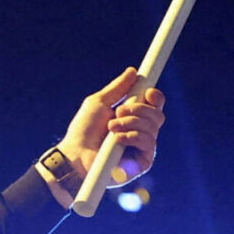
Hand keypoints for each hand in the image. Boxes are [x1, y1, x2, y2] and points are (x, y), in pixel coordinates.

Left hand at [47, 68, 167, 204]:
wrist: (75, 154)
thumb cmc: (83, 131)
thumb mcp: (99, 102)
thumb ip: (117, 88)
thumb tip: (133, 71)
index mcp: (133, 117)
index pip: (155, 105)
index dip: (155, 96)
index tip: (147, 92)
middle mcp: (141, 131)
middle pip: (158, 114)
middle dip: (139, 109)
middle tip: (118, 111)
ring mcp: (143, 147)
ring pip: (153, 127)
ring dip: (130, 123)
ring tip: (110, 128)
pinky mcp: (143, 162)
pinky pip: (148, 143)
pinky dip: (131, 137)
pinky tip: (116, 140)